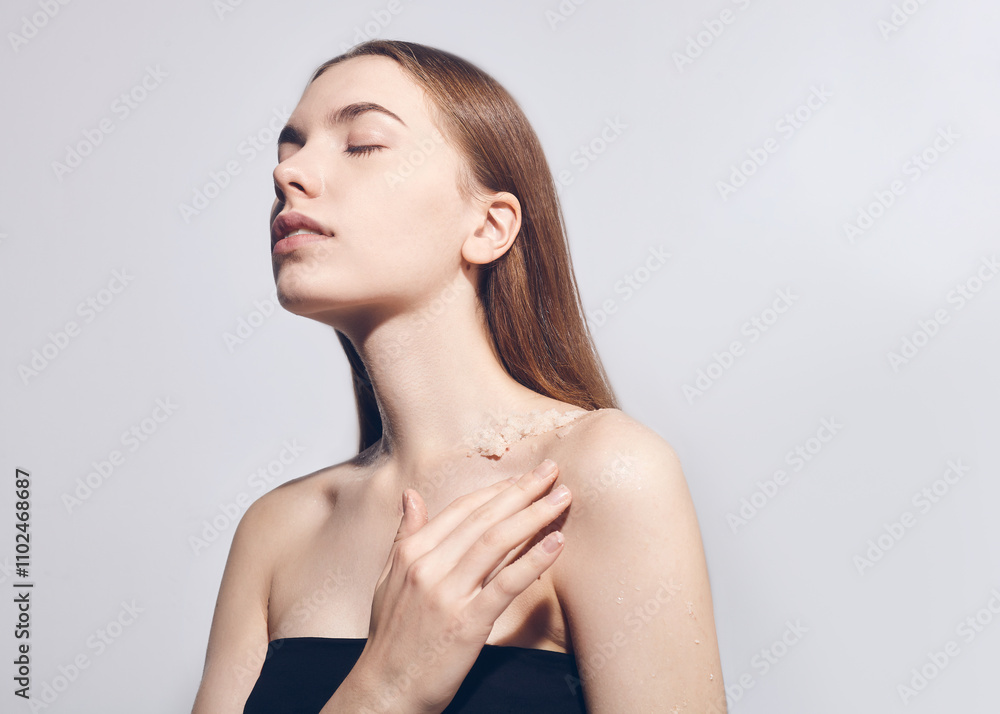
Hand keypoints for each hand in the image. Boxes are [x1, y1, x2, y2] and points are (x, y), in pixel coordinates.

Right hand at [353, 459, 570, 713]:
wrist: (386, 691)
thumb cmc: (391, 638)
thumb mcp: (389, 580)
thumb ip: (405, 536)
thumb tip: (411, 494)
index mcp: (412, 553)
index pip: (462, 509)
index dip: (497, 489)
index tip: (525, 477)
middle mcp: (428, 567)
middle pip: (484, 518)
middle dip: (522, 490)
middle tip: (553, 471)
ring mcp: (447, 595)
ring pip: (496, 542)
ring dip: (534, 515)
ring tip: (562, 498)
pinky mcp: (467, 624)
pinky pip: (505, 584)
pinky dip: (533, 561)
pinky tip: (555, 544)